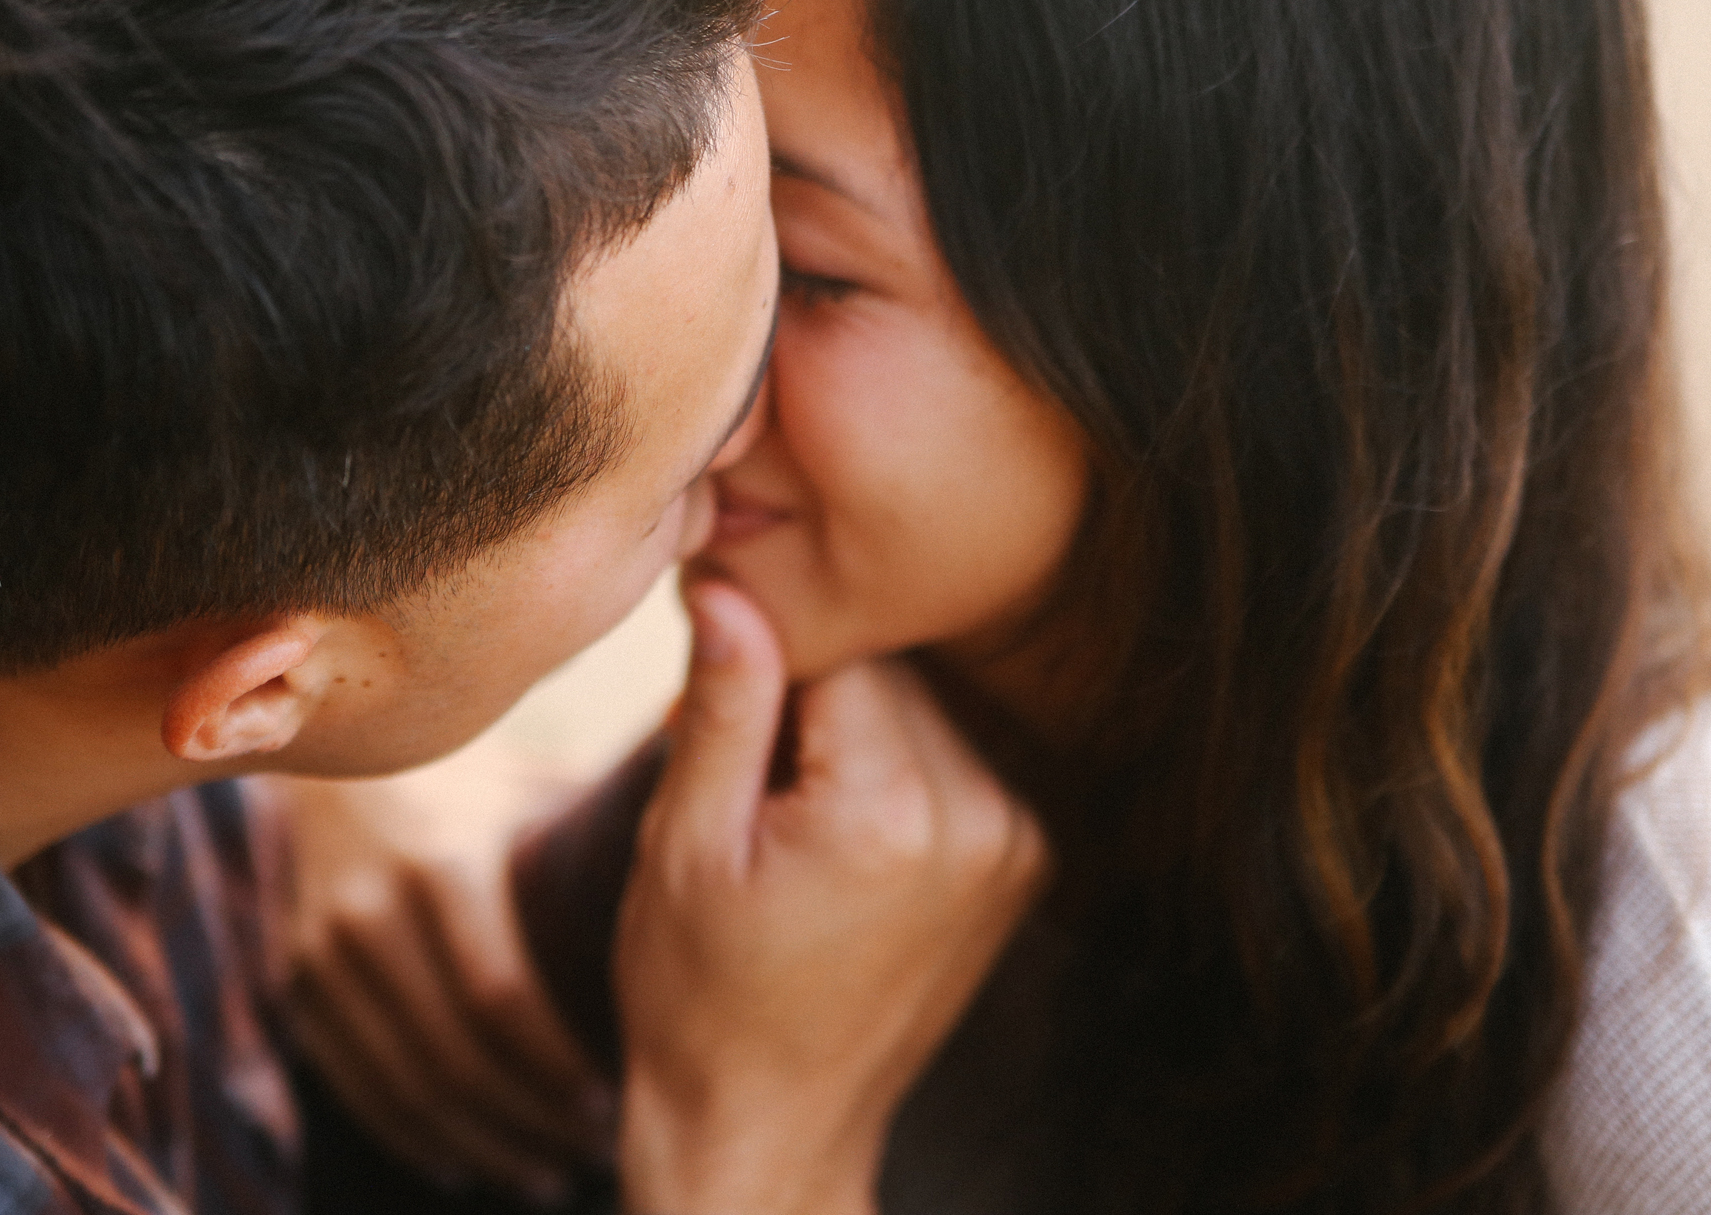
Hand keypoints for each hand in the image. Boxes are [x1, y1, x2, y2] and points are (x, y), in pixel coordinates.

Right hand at [278, 750, 613, 1203]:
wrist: (341, 756)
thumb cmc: (477, 780)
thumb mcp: (536, 786)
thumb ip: (612, 818)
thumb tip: (722, 835)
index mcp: (440, 864)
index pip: (501, 998)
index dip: (557, 1066)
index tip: (614, 1102)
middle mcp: (370, 913)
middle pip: (455, 1058)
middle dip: (528, 1122)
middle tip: (594, 1153)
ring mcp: (322, 953)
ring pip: (406, 1087)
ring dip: (480, 1146)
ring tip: (548, 1175)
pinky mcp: (296, 983)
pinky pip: (357, 1086)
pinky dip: (414, 1138)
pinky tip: (466, 1167)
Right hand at [614, 581, 1049, 1214]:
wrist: (772, 1124)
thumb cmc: (701, 995)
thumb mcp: (684, 846)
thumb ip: (721, 706)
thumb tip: (728, 586)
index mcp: (889, 811)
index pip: (836, 651)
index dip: (762, 654)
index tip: (708, 690)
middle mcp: (978, 818)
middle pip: (890, 673)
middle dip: (812, 696)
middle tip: (744, 774)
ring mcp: (1015, 842)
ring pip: (924, 708)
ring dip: (857, 729)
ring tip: (789, 817)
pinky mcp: (1026, 859)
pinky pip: (954, 759)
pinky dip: (896, 770)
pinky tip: (840, 837)